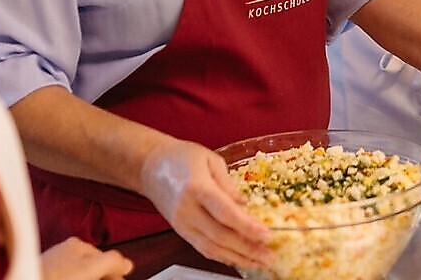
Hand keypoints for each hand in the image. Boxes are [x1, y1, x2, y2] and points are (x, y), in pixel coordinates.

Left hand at [41, 237, 132, 279]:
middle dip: (100, 277)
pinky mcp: (43, 275)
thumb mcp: (91, 267)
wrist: (22, 279)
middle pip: (91, 269)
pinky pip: (64, 277)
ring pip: (77, 276)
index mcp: (75, 245)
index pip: (104, 258)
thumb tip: (128, 264)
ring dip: (87, 279)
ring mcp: (51, 268)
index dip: (114, 274)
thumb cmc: (54, 278)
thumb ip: (113, 261)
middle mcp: (62, 253)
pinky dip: (71, 279)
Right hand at [138, 138, 270, 268]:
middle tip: (269, 254)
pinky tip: (238, 259)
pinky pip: (202, 249)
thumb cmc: (181, 157)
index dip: (247, 227)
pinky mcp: (180, 231)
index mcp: (197, 187)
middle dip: (247, 248)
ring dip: (237, 258)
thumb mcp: (210, 159)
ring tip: (259, 262)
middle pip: (220, 236)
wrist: (150, 166)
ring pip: (211, 248)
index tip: (268, 234)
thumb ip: (228, 184)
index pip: (225, 213)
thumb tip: (244, 205)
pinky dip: (222, 257)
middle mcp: (187, 210)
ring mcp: (182, 224)